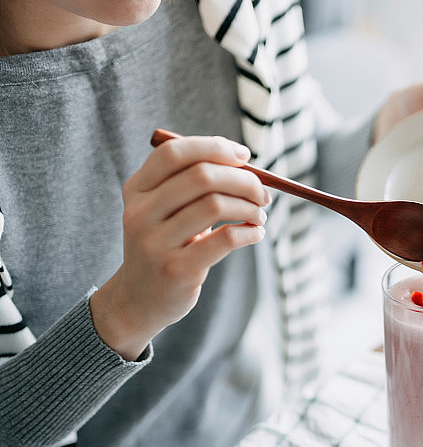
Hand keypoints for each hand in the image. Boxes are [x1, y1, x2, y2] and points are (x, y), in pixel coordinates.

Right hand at [90, 136, 268, 360]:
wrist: (139, 299)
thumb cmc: (166, 244)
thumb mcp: (164, 210)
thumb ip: (193, 184)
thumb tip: (244, 161)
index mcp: (136, 189)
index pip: (175, 153)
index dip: (215, 147)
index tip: (244, 155)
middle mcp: (140, 213)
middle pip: (202, 176)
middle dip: (243, 179)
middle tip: (262, 193)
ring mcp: (155, 243)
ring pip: (215, 205)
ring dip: (249, 207)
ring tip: (259, 215)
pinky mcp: (176, 270)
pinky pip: (225, 239)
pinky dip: (250, 232)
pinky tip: (256, 233)